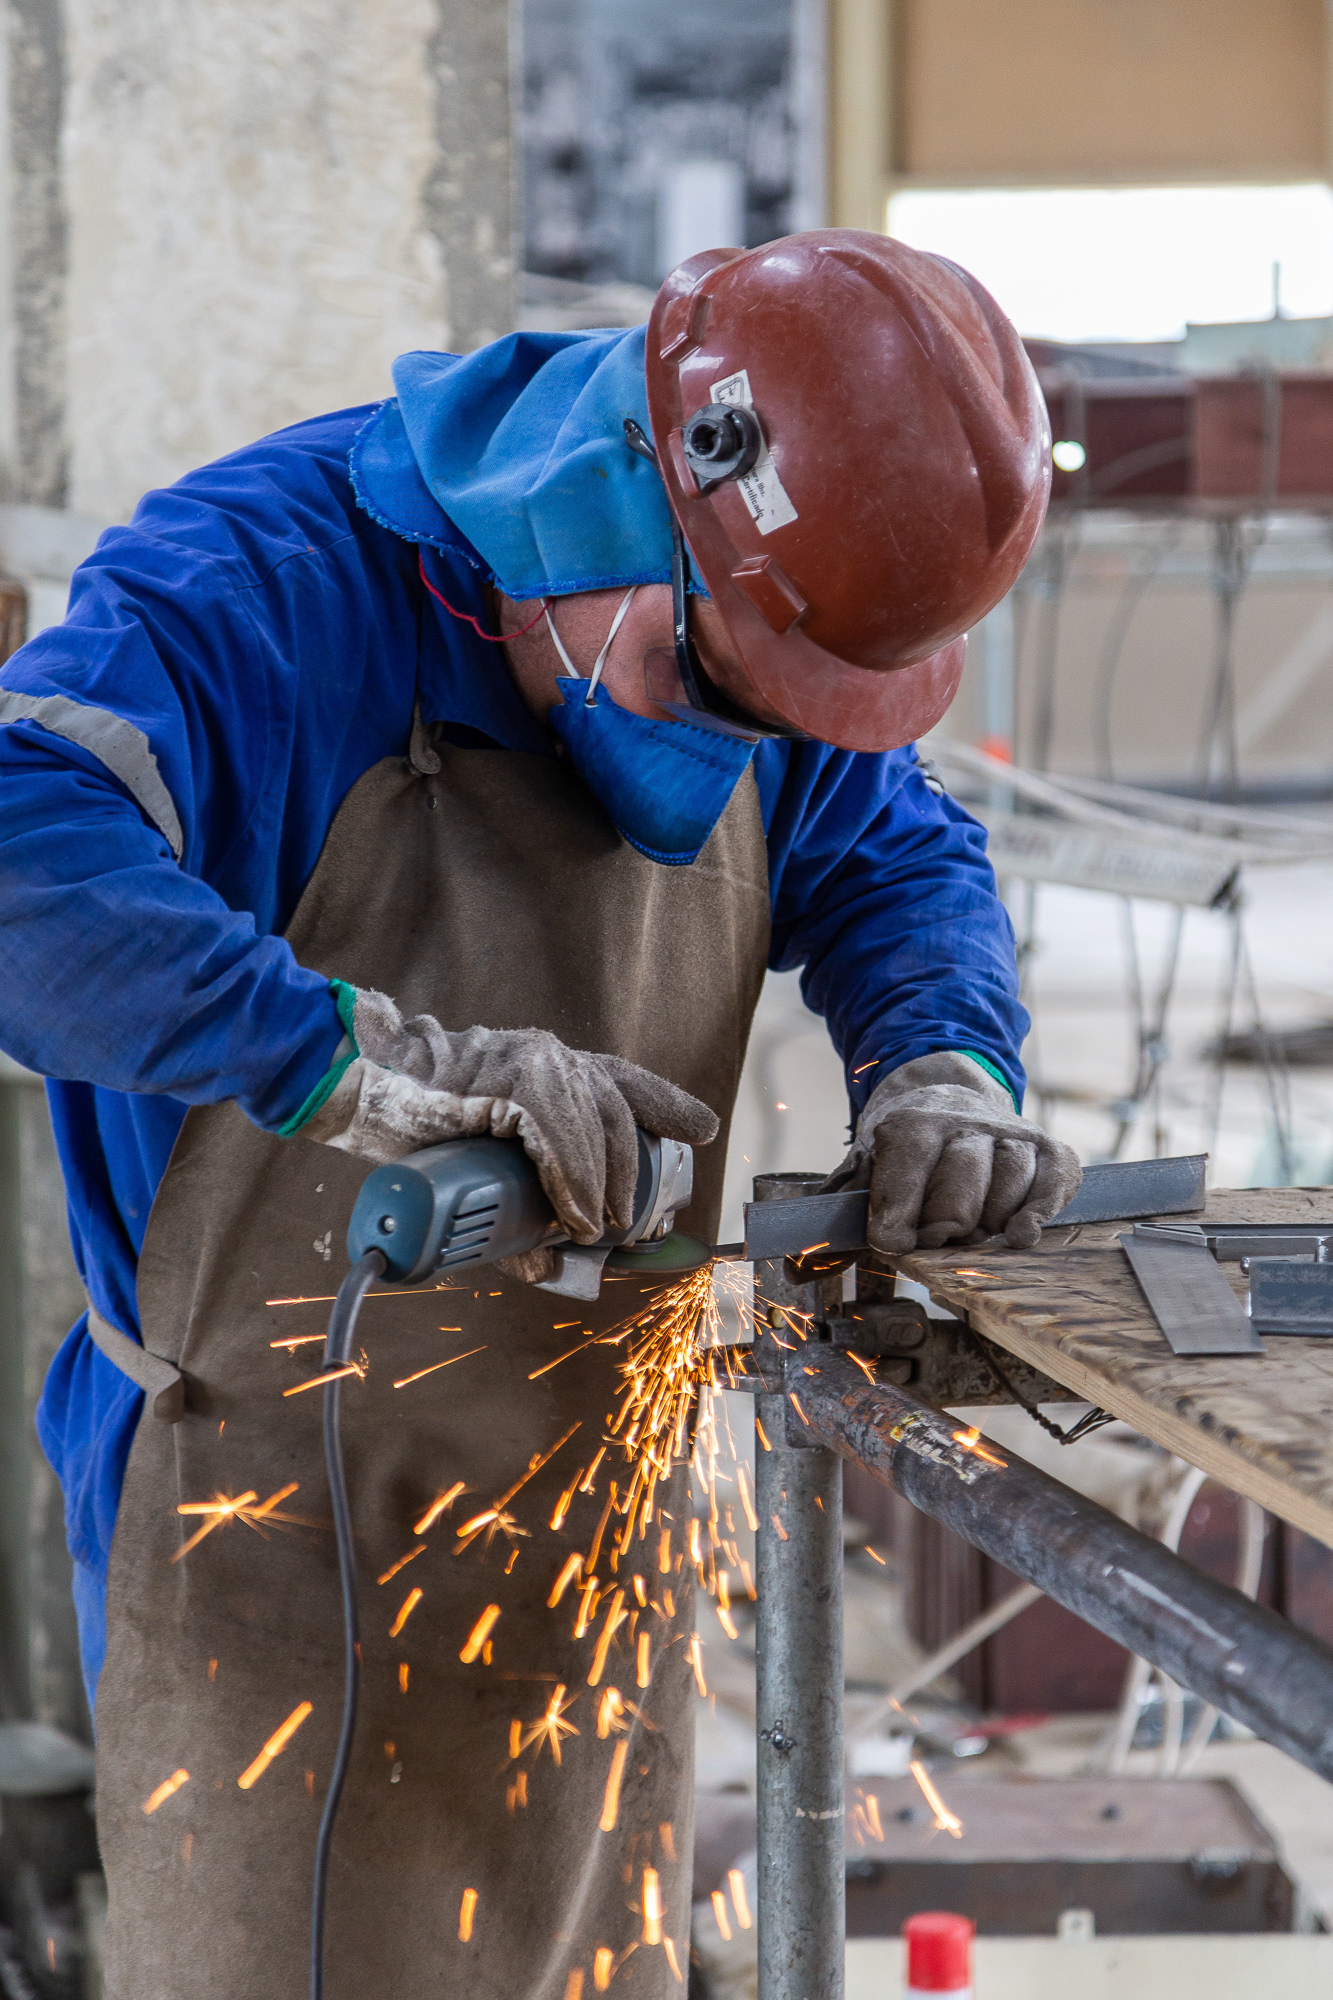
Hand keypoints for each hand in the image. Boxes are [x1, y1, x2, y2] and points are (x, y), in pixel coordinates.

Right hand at [301, 988, 717, 1246]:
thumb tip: (549, 1269)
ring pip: (596, 1125)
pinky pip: (561, 1136)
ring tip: (591, 1230)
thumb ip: (518, 1205)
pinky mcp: (513, 1080)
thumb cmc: (414, 1120)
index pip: (623, 1082)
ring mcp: (534, 1062)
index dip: (666, 1106)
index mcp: (548, 1066)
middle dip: (632, 1176)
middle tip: (628, 1224)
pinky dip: (572, 1182)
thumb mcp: (480, 1163)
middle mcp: (550, 1056)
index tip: (702, 1130)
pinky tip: (572, 1214)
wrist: (361, 1084)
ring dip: (600, 1188)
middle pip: (618, 1114)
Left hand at [823, 1052, 1080, 1252]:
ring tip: (973, 1233)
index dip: (896, 1226)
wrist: (950, 1097)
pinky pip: (1054, 1182)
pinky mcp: (1048, 1148)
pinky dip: (1041, 1212)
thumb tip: (802, 1263)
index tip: (893, 1242)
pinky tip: (1022, 1234)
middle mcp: (963, 1123)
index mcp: (910, 1126)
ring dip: (989, 1227)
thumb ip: (840, 1215)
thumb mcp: (864, 1169)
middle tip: (937, 1238)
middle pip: (960, 1197)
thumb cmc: (905, 1152)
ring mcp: (1009, 1134)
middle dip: (943, 1231)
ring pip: (1008, 1192)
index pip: (905, 1181)